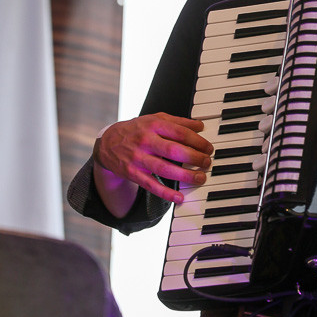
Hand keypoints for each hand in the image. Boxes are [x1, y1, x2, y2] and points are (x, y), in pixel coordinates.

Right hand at [95, 113, 213, 205]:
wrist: (108, 143)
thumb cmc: (137, 130)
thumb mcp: (155, 119)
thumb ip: (178, 122)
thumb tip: (200, 125)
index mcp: (153, 125)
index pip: (180, 133)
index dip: (197, 141)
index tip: (208, 148)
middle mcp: (145, 141)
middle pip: (173, 151)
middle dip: (193, 158)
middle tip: (207, 162)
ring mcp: (138, 158)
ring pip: (164, 169)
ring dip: (185, 175)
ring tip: (200, 178)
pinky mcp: (132, 173)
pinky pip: (150, 185)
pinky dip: (165, 193)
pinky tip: (179, 197)